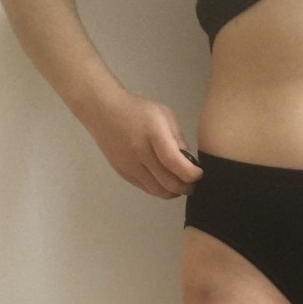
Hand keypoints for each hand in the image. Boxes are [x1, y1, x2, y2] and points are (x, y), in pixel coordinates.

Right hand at [81, 89, 202, 198]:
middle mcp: (140, 152)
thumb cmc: (139, 111)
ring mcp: (130, 166)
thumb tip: (191, 164)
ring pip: (159, 191)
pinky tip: (165, 182)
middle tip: (193, 183)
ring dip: (174, 192)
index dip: (191, 174)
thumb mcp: (165, 116)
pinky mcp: (124, 174)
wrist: (104, 112)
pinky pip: (148, 189)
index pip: (175, 163)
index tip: (199, 173)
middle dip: (186, 187)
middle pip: (168, 183)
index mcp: (153, 133)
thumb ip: (179, 140)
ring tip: (181, 184)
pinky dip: (161, 190)